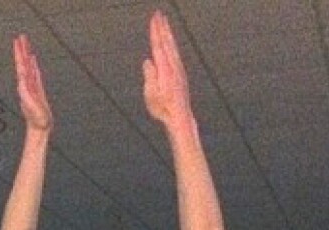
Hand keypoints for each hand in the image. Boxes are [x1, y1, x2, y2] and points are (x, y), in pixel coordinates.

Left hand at [14, 35, 52, 132]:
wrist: (40, 128)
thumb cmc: (36, 119)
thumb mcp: (30, 106)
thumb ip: (25, 94)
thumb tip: (21, 81)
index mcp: (24, 86)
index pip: (21, 65)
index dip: (19, 53)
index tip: (18, 41)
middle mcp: (26, 85)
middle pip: (23, 64)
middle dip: (21, 50)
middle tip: (21, 37)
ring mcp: (32, 87)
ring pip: (28, 67)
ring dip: (26, 56)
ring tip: (26, 45)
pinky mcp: (37, 90)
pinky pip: (35, 74)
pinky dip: (33, 65)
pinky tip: (33, 60)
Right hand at [142, 11, 191, 129]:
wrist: (180, 117)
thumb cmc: (163, 109)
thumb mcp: (151, 96)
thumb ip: (149, 76)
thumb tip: (148, 60)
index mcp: (165, 70)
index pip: (158, 46)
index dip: (156, 32)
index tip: (154, 19)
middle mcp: (173, 66)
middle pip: (167, 42)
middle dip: (162, 27)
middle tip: (159, 14)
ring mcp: (179, 69)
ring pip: (173, 46)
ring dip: (168, 34)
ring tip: (165, 23)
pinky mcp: (181, 74)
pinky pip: (175, 53)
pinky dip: (172, 44)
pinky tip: (170, 43)